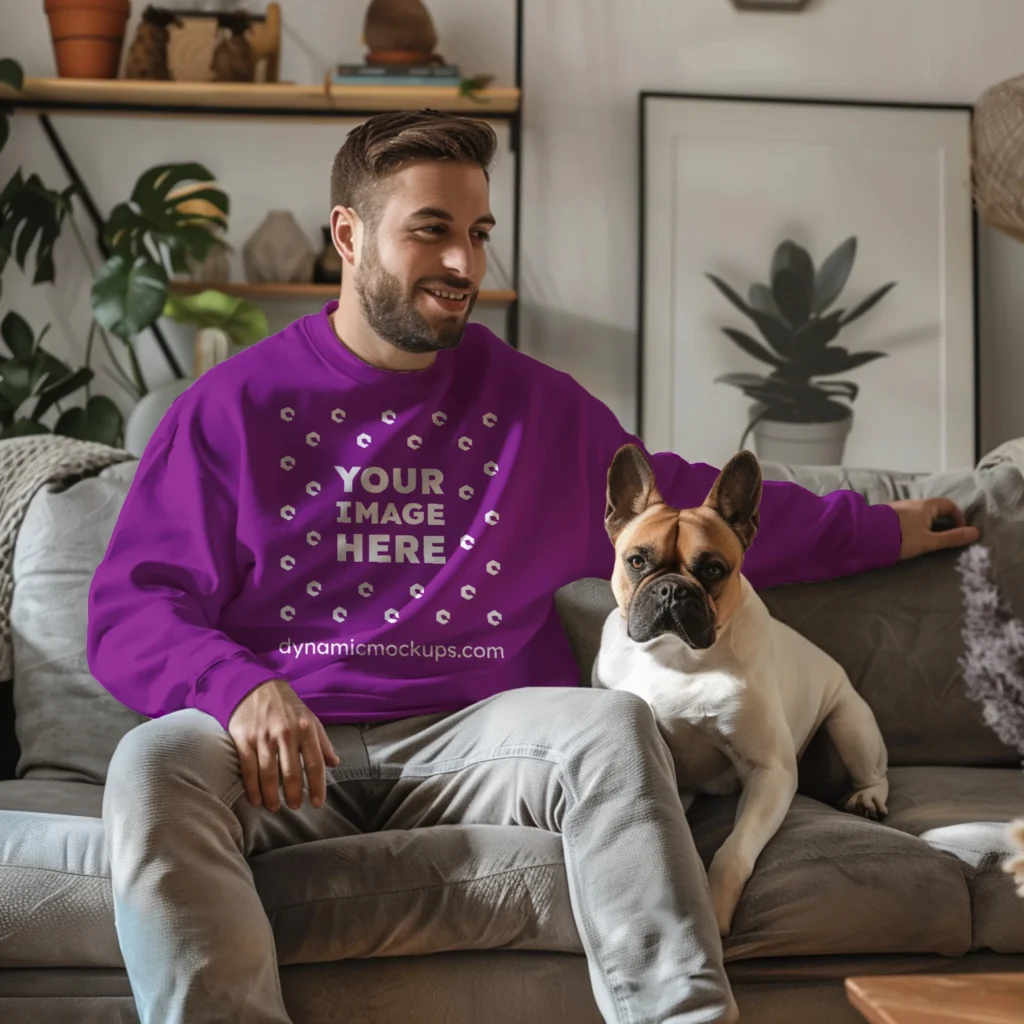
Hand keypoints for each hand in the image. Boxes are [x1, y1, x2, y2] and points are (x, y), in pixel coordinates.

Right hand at [227, 678, 339, 811]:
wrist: (256, 687)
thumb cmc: (287, 707)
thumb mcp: (311, 719)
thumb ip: (323, 743)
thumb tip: (335, 764)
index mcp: (306, 729)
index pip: (315, 763)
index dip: (317, 786)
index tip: (317, 803)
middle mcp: (285, 733)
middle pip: (291, 772)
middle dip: (294, 794)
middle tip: (295, 807)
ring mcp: (263, 737)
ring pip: (268, 774)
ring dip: (272, 796)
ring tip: (275, 807)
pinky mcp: (244, 739)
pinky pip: (248, 769)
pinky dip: (252, 788)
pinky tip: (257, 800)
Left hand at [887, 497, 979, 559]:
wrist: (865, 535)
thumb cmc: (900, 538)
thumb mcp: (929, 541)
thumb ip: (952, 538)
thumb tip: (975, 533)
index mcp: (926, 505)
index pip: (949, 504)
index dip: (958, 517)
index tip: (959, 532)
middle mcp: (912, 502)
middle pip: (934, 509)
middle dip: (942, 522)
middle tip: (943, 538)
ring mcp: (898, 507)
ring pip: (919, 513)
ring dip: (927, 525)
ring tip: (925, 541)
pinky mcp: (887, 515)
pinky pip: (906, 518)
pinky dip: (913, 526)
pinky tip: (907, 538)